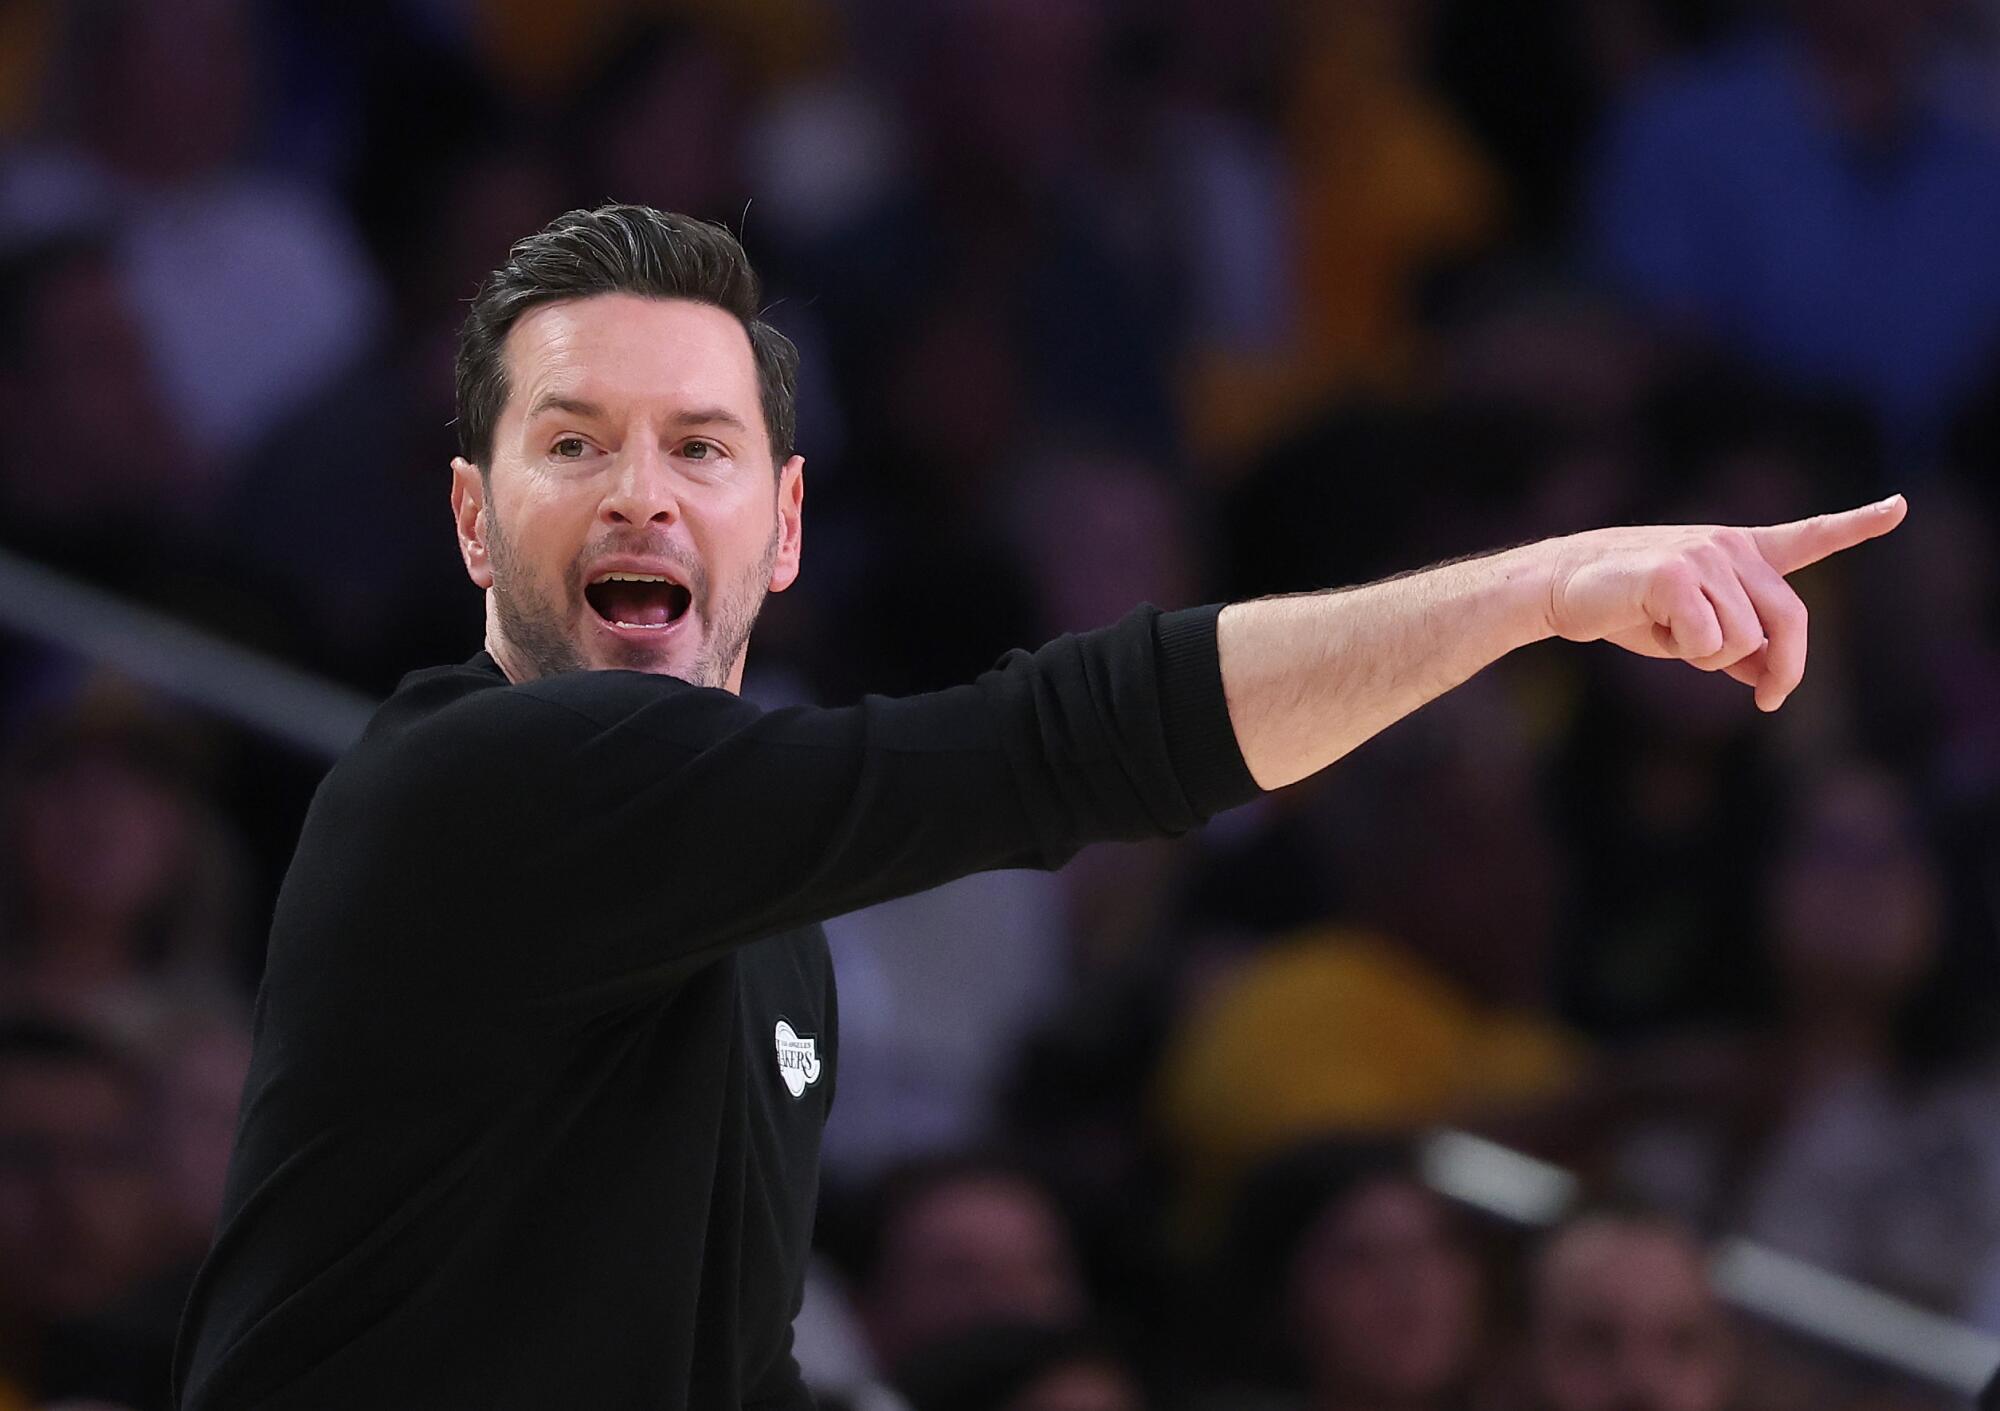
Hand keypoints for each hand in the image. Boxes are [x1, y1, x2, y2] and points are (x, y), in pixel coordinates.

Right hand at [1543, 495, 1907, 711]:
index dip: (1857, 523)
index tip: (1899, 507)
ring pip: (1742, 641)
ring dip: (1706, 658)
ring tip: (1665, 632)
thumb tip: (1770, 677)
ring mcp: (1707, 555)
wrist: (1560, 586)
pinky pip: (1706, 641)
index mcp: (1739, 553)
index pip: (1807, 538)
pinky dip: (1681, 649)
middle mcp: (1731, 547)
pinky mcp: (1678, 572)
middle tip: (1771, 702)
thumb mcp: (1691, 632)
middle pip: (1790, 621)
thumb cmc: (1625, 608)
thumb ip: (1738, 648)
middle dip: (1784, 670)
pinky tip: (1649, 624)